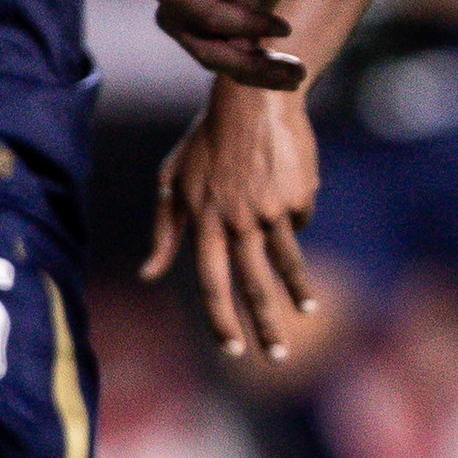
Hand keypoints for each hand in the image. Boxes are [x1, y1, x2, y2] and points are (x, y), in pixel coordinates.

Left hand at [140, 81, 318, 360]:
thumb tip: (149, 274)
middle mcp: (237, 222)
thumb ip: (164, 231)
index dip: (222, 321)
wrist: (253, 100)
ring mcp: (270, 210)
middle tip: (278, 357)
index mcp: (204, 222)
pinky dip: (293, 219)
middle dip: (267, 328)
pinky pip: (297, 219)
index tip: (234, 349)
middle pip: (253, 286)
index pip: (212, 284)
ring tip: (308, 311)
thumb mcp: (173, 181)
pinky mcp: (298, 196)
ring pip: (287, 263)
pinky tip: (289, 197)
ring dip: (298, 292)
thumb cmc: (206, 140)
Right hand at [153, 0, 305, 90]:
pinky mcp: (205, 47)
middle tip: (300, 71)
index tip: (287, 28)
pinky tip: (290, 78)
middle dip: (256, 64)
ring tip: (300, 74)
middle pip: (212, 51)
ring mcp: (186, 35)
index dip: (248, 26)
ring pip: (226, 65)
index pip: (211, 18)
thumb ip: (246, 6)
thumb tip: (244, 52)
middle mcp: (171, 15)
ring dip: (264, 74)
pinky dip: (261, 73)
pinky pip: (233, 67)